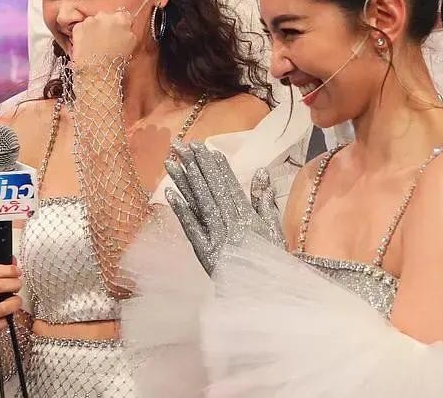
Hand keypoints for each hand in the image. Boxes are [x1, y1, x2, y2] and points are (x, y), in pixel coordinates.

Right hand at [0, 264, 22, 345]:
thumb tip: (13, 261)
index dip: (6, 270)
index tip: (17, 271)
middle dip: (13, 283)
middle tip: (18, 284)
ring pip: (1, 307)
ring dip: (15, 302)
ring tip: (17, 301)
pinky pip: (0, 324)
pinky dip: (8, 319)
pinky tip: (7, 316)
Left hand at [70, 11, 135, 63]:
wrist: (97, 71)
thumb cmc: (116, 60)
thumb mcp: (132, 43)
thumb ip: (130, 30)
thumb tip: (127, 27)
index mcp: (122, 19)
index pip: (124, 16)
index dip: (122, 25)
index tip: (119, 32)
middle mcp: (105, 16)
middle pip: (107, 17)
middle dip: (107, 25)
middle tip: (107, 39)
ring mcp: (90, 21)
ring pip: (93, 21)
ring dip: (94, 29)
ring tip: (96, 44)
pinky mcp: (78, 27)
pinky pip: (81, 27)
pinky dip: (83, 34)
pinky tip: (87, 45)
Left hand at [165, 142, 284, 275]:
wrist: (263, 297)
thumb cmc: (269, 262)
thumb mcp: (273, 230)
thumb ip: (265, 201)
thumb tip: (262, 171)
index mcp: (248, 218)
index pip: (229, 185)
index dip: (217, 166)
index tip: (206, 148)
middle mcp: (230, 224)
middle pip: (211, 189)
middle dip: (197, 165)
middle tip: (183, 145)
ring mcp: (215, 238)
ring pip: (198, 203)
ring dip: (184, 181)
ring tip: (171, 161)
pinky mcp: (204, 252)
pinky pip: (190, 228)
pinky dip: (180, 210)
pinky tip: (169, 193)